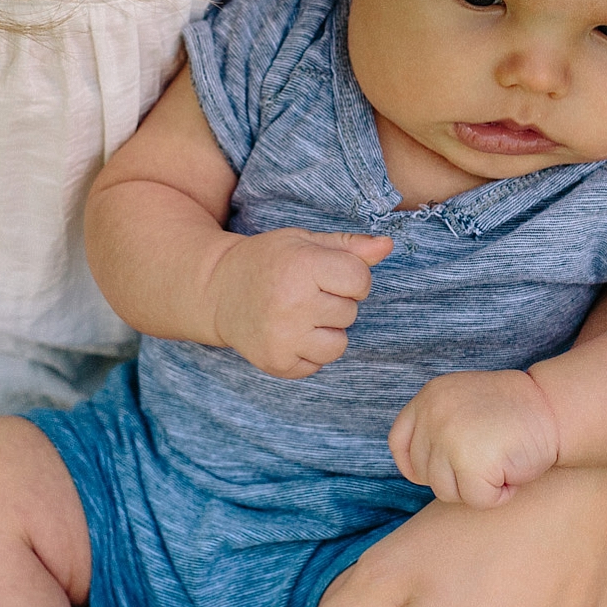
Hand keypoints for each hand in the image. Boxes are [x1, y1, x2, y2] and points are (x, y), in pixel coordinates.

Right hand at [209, 228, 390, 377]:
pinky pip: (318, 364)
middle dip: (335, 303)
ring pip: (339, 344)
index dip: (350, 278)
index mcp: (302, 265)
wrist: (219, 291)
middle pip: (350, 313)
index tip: (327, 275)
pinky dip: (308, 352)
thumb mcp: (305, 242)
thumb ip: (349, 246)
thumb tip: (388, 246)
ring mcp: (283, 337)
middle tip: (303, 294)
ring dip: (326, 331)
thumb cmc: (269, 261)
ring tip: (299, 316)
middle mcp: (292, 303)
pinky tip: (287, 333)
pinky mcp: (277, 362)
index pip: (360, 280)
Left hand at [388, 368, 559, 506]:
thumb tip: (415, 470)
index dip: (416, 466)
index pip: (399, 443)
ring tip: (502, 462)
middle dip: (456, 479)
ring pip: (447, 492)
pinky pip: (476, 500)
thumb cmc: (517, 412)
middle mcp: (433, 415)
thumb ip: (439, 426)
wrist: (556, 407)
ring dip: (477, 488)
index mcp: (429, 397)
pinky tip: (513, 473)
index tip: (442, 471)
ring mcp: (449, 437)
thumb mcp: (464, 405)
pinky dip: (498, 496)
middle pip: (424, 474)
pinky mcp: (470, 462)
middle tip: (489, 460)